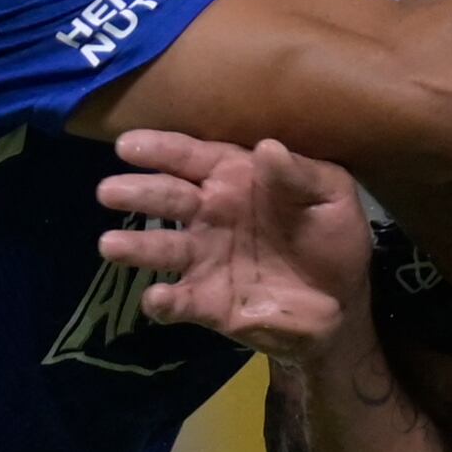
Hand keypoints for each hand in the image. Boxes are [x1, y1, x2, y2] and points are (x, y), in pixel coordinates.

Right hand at [95, 130, 368, 360]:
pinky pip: (180, 300)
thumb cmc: (333, 239)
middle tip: (109, 191)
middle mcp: (211, 215)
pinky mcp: (209, 302)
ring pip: (162, 248)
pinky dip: (165, 301)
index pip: (192, 158)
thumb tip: (267, 148)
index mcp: (236, 179)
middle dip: (137, 193)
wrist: (343, 306)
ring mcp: (205, 260)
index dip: (160, 150)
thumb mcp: (332, 197)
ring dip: (136, 247)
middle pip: (168, 198)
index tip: (127, 145)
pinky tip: (156, 298)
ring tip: (110, 246)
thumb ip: (299, 175)